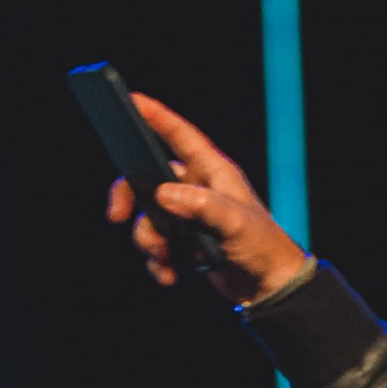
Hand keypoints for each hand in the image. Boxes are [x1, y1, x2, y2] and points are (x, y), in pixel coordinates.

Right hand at [106, 93, 310, 303]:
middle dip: (129, 197)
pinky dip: (158, 262)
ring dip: (148, 241)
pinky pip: (157, 246)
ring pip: (148, 218)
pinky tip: (170, 276)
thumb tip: (163, 195)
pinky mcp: (185, 243)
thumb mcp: (235, 223)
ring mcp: (188, 216)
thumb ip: (201, 205)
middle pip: (148, 179)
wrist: (270, 287)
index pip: (180, 135)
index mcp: (213, 172)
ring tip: (164, 259)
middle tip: (116, 216)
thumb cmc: (263, 246)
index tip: (131, 100)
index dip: (156, 116)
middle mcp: (197, 189)